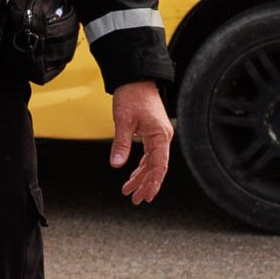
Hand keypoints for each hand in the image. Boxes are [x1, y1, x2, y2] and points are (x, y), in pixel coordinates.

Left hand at [109, 81, 172, 204]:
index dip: (154, 182)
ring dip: (141, 178)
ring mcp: (158, 136)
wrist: (136, 78)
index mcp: (160, 135)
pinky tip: (132, 177)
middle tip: (136, 200)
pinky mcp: (152, 134)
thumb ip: (121, 144)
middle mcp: (162, 138)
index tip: (148, 196)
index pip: (159, 165)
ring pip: (151, 163)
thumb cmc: (132, 96)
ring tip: (130, 192)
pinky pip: (148, 156)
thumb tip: (117, 165)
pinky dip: (140, 167)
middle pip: (156, 168)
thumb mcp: (123, 121)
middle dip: (146, 185)